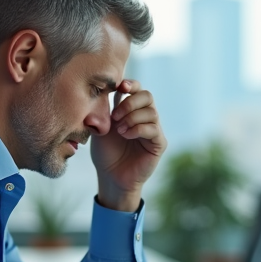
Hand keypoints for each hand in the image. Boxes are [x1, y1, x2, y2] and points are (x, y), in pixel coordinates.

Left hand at [91, 80, 166, 211]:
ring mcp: (154, 130)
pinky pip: (153, 129)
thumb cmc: (105, 152)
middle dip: (130, 103)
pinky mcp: (159, 144)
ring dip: (132, 118)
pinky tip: (126, 135)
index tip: (120, 87)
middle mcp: (145, 118)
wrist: (110, 176)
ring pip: (151, 112)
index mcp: (132, 110)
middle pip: (148, 96)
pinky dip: (138, 129)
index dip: (131, 85)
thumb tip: (107, 90)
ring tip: (119, 130)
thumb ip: (106, 109)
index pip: (138, 90)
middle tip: (115, 116)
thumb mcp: (101, 127)